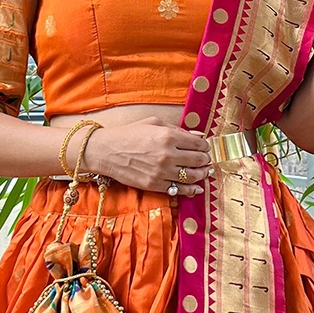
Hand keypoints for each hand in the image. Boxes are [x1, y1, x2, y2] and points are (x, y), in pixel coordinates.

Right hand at [83, 117, 211, 196]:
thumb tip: (199, 137)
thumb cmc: (130, 134)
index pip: (199, 144)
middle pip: (198, 161)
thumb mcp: (154, 123)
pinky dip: (190, 189)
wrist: (107, 151)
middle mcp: (167, 155)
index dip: (205, 147)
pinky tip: (196, 187)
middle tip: (206, 160)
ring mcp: (161, 172)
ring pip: (192, 177)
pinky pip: (179, 190)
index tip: (205, 148)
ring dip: (202, 175)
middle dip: (205, 160)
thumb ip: (178, 130)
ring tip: (204, 172)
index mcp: (168, 136)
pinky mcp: (155, 185)